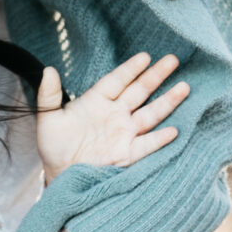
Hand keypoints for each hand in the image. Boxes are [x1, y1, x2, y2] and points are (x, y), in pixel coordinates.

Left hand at [37, 53, 189, 183]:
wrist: (59, 175)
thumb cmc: (53, 146)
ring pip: (149, 114)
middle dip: (155, 76)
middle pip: (139, 92)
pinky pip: (146, 145)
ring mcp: (123, 133)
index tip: (145, 56)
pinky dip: (159, 139)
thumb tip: (48, 70)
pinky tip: (174, 130)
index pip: (116, 81)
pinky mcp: (126, 154)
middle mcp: (114, 114)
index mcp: (96, 102)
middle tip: (172, 60)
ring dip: (166, 102)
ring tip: (184, 87)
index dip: (130, 69)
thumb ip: (48, 95)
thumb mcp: (48, 120)